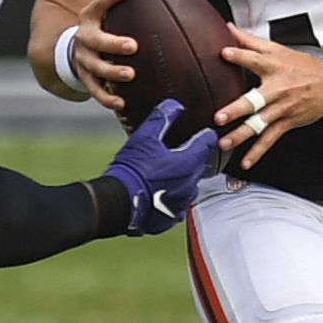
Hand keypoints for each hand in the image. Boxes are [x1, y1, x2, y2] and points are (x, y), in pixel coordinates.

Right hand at [68, 0, 139, 110]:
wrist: (78, 48)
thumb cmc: (104, 28)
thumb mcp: (109, 13)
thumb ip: (131, 7)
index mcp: (90, 17)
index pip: (99, 3)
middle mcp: (84, 37)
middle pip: (96, 40)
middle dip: (114, 43)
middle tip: (133, 46)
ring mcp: (83, 59)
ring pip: (95, 67)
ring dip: (112, 72)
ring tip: (130, 75)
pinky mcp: (85, 78)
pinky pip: (95, 90)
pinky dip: (107, 98)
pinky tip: (121, 102)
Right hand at [102, 99, 218, 234]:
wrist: (117, 203)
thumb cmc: (131, 170)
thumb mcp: (144, 138)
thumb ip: (161, 119)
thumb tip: (174, 105)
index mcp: (187, 162)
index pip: (206, 144)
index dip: (205, 136)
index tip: (206, 133)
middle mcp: (189, 183)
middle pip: (199, 166)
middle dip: (194, 158)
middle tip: (184, 152)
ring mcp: (181, 202)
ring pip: (189, 187)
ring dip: (183, 179)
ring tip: (169, 174)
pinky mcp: (171, 217)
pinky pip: (178, 204)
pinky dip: (173, 197)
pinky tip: (160, 193)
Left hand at [213, 25, 322, 169]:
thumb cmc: (303, 67)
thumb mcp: (278, 49)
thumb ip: (250, 41)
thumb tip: (229, 29)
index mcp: (274, 67)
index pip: (254, 59)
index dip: (239, 55)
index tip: (224, 53)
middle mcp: (277, 89)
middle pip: (255, 100)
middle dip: (237, 109)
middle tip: (220, 117)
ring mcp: (282, 108)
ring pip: (260, 124)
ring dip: (241, 135)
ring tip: (225, 142)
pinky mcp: (287, 122)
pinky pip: (271, 139)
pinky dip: (258, 152)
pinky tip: (246, 161)